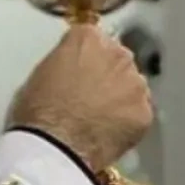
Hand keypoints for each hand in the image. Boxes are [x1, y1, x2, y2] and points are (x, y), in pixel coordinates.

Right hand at [6, 23, 152, 170]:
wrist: (56, 146)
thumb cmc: (39, 112)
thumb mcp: (40, 74)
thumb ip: (64, 61)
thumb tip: (70, 70)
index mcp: (88, 38)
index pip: (93, 39)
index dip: (86, 59)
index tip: (81, 72)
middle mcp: (118, 54)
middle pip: (118, 60)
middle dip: (109, 76)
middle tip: (92, 98)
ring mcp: (135, 83)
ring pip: (133, 86)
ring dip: (122, 98)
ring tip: (101, 119)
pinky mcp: (145, 111)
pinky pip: (140, 113)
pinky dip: (129, 122)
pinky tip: (111, 133)